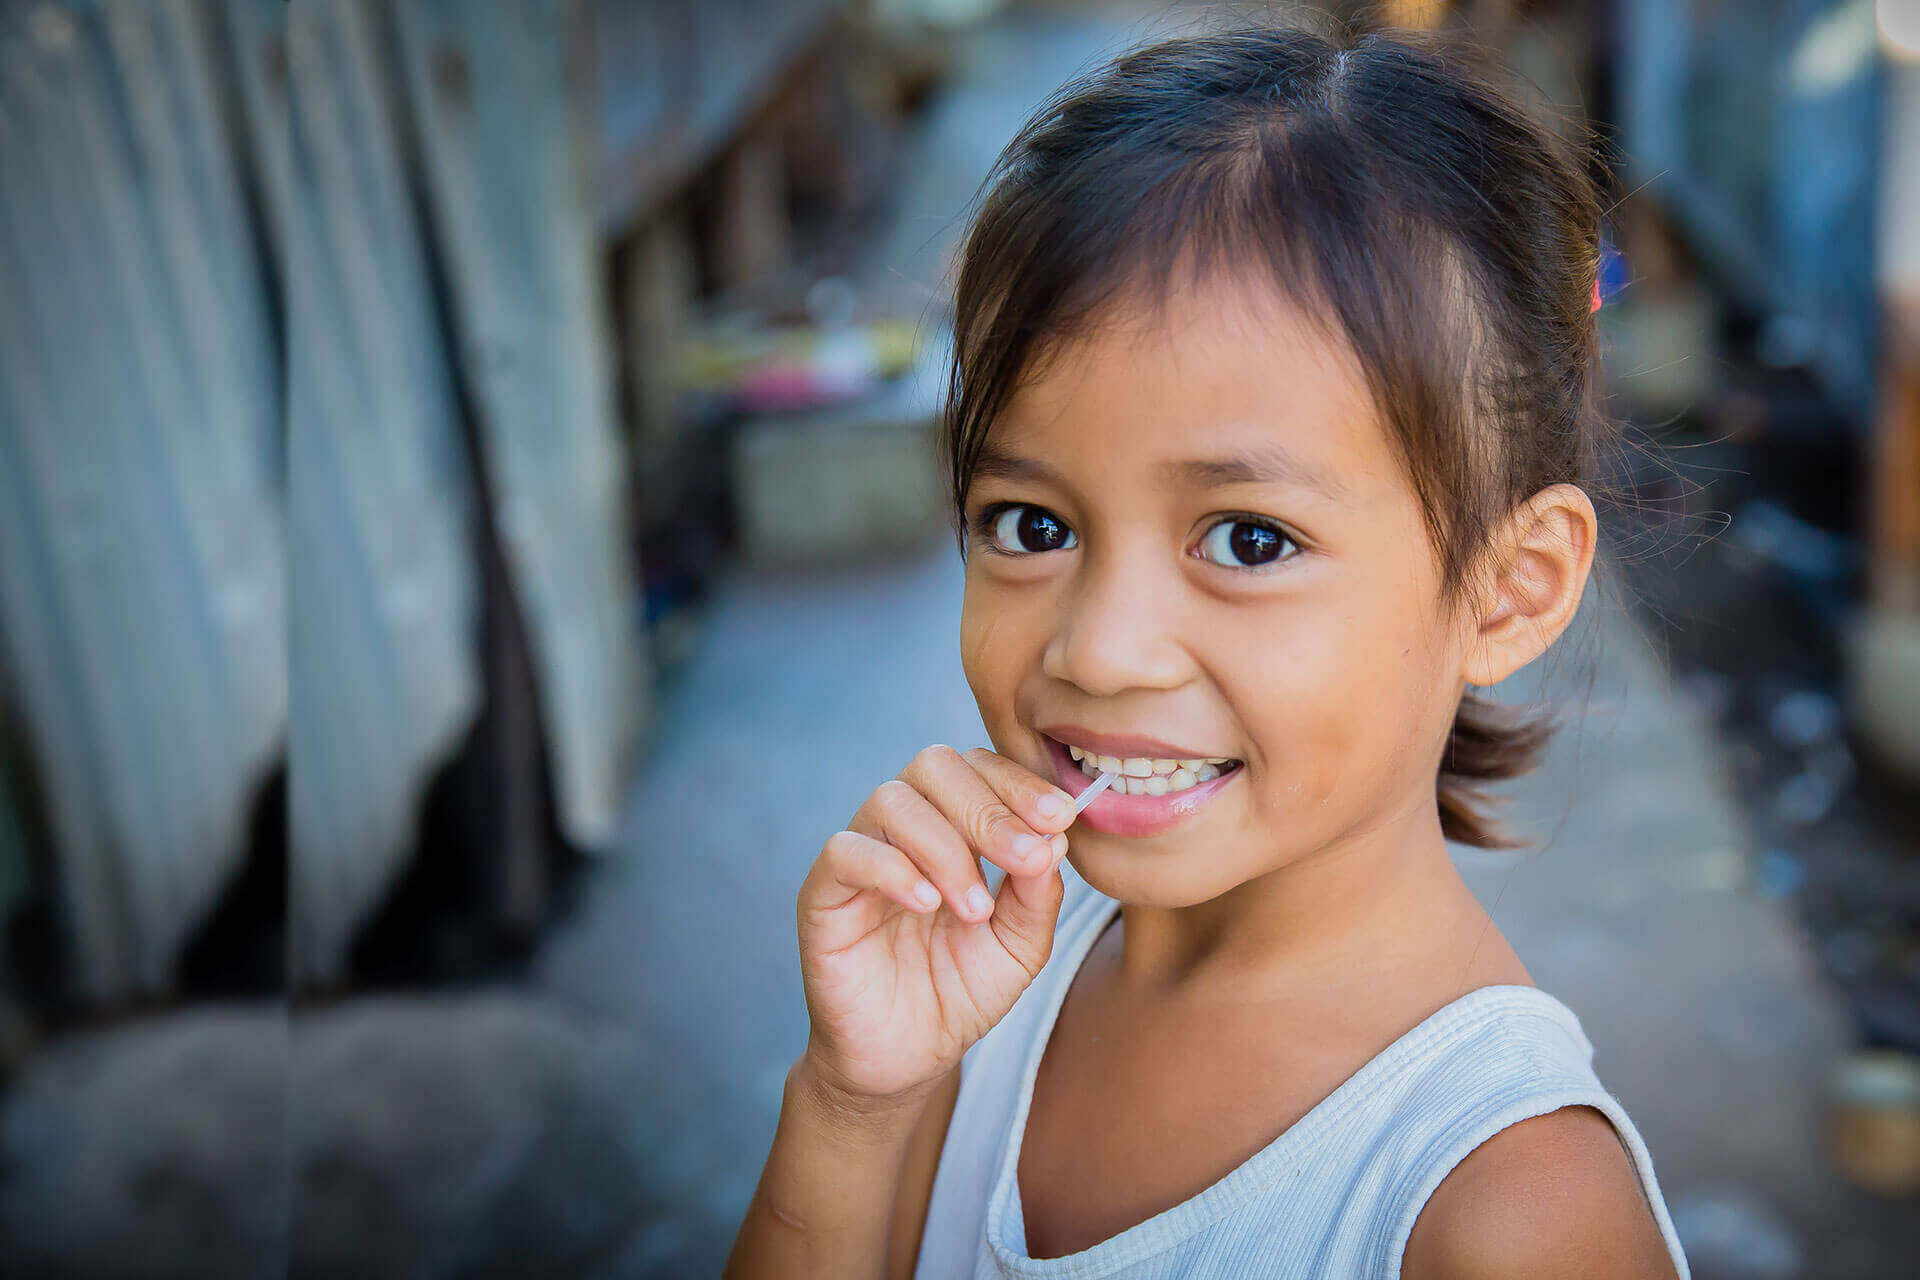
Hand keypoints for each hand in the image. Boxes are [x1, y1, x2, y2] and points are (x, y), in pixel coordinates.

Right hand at [796, 745, 1076, 1111]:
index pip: (979, 768)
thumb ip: (1038, 891)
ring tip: (975, 908)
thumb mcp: (1020, 944)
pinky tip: (927, 905)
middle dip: (988, 808)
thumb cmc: (961, 991)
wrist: (907, 1059)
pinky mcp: (822, 893)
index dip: (1019, 784)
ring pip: (892, 801)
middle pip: (934, 765)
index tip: (1060, 819)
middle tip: (1023, 859)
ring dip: (946, 848)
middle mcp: (903, 828)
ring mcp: (860, 855)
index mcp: (952, 825)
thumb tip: (1055, 837)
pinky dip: (892, 868)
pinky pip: (845, 850)